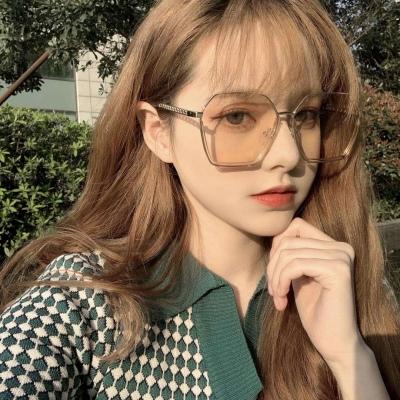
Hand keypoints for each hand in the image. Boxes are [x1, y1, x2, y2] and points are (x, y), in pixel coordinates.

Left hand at [266, 217, 365, 365]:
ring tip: (277, 297)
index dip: (278, 246)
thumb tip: (276, 236)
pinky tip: (282, 300)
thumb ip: (292, 253)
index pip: (295, 226)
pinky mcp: (338, 270)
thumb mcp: (299, 275)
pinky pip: (295, 266)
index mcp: (334, 246)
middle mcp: (341, 247)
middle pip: (289, 241)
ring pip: (289, 253)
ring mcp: (342, 257)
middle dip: (273, 266)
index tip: (274, 272)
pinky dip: (281, 281)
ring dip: (275, 277)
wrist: (334, 343)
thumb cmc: (315, 311)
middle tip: (273, 290)